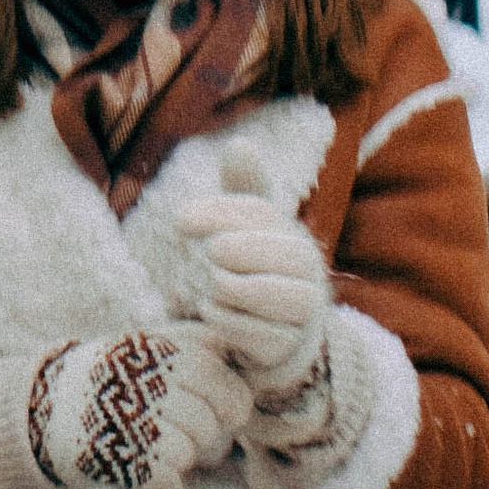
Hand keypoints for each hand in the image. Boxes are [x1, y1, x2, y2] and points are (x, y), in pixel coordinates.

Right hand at [26, 327, 244, 488]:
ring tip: (156, 441)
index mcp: (160, 353)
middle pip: (209, 423)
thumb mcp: (153, 342)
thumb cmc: (115, 374)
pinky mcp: (118, 459)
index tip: (229, 411)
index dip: (233, 401)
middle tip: (186, 427)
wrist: (48, 407)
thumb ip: (201, 342)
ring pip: (190, 453)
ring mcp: (132, 424)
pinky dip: (163, 478)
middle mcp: (147, 385)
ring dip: (181, 455)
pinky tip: (142, 461)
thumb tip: (252, 353)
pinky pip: (169, 479)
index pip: (220, 381)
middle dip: (206, 432)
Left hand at [175, 163, 330, 405]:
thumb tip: (239, 142)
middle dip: (237, 248)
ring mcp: (302, 311)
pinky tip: (213, 312)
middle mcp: (308, 270)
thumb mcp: (248, 229)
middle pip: (275, 251)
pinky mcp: (287, 345)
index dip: (220, 212)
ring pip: (265, 293)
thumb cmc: (257, 270)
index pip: (260, 213)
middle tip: (211, 252)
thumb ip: (244, 190)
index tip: (180, 220)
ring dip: (230, 287)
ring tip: (215, 284)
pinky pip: (255, 332)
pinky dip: (227, 321)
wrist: (278, 334)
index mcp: (293, 234)